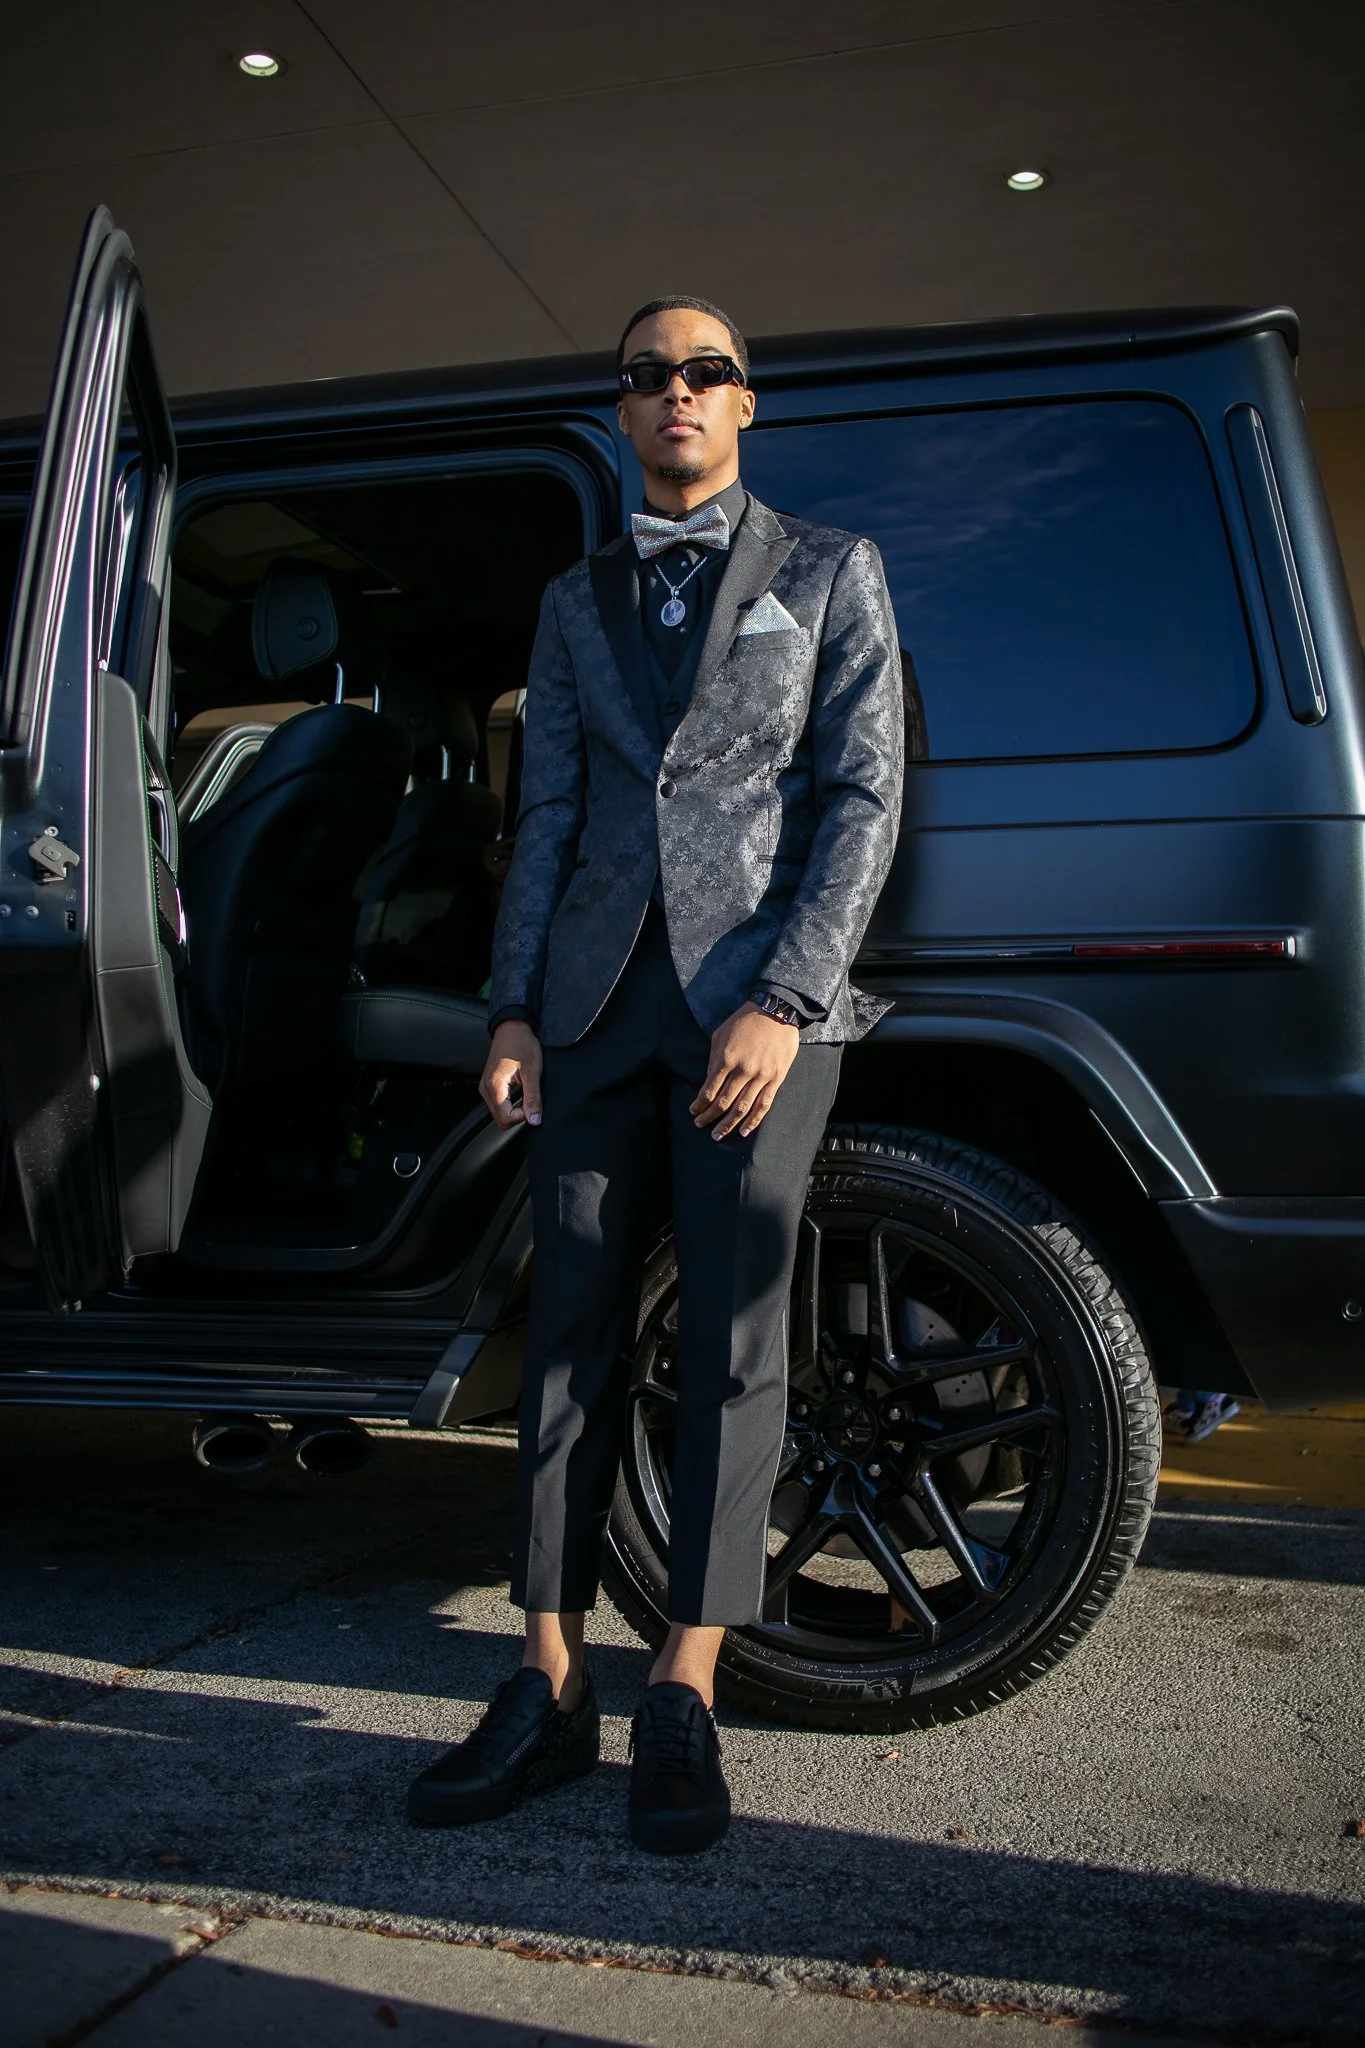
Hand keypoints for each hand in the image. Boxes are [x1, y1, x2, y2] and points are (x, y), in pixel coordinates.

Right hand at [481, 1021, 542, 1128]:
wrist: (512, 1028)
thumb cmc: (522, 1044)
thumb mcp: (532, 1071)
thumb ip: (533, 1097)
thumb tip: (534, 1120)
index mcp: (494, 1086)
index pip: (505, 1118)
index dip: (522, 1117)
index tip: (533, 1105)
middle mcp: (485, 1089)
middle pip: (500, 1119)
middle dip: (517, 1116)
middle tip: (531, 1101)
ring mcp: (485, 1087)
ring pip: (498, 1113)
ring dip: (513, 1111)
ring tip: (526, 1095)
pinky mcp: (488, 1085)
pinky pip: (497, 1104)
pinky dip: (510, 1105)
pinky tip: (520, 1094)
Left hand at [690, 1002, 798, 1139]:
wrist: (776, 1010)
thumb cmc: (745, 1020)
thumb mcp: (720, 1034)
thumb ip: (713, 1059)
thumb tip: (709, 1081)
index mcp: (726, 1058)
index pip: (709, 1089)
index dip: (700, 1104)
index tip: (693, 1111)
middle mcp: (743, 1070)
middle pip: (723, 1102)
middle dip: (709, 1117)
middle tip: (700, 1126)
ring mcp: (761, 1076)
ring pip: (742, 1107)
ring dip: (728, 1124)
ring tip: (718, 1135)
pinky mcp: (776, 1078)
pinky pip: (764, 1104)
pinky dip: (754, 1120)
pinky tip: (744, 1131)